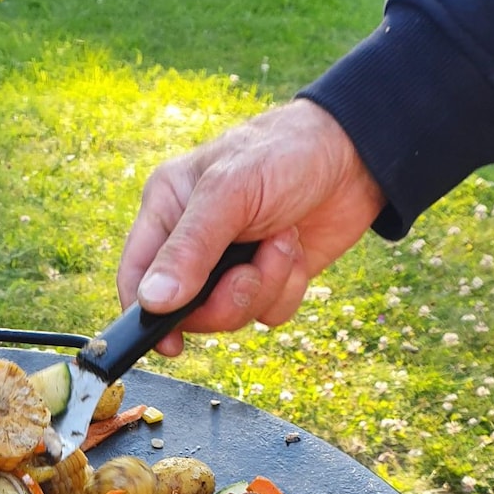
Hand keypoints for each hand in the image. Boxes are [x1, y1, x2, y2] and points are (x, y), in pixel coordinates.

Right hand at [116, 99, 385, 350]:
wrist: (358, 154)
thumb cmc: (285, 152)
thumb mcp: (230, 191)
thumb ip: (190, 247)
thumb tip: (153, 301)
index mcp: (167, 210)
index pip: (135, 276)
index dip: (146, 314)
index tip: (170, 342)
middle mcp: (192, 242)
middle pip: (186, 309)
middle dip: (227, 298)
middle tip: (250, 269)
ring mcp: (230, 265)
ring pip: (230, 316)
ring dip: (264, 286)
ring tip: (282, 242)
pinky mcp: (267, 279)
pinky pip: (267, 314)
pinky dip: (288, 288)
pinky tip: (296, 251)